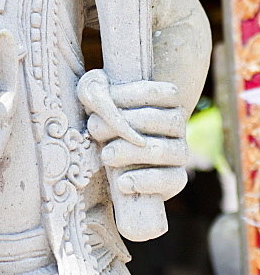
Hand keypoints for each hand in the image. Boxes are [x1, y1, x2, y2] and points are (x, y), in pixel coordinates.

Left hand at [78, 68, 187, 200]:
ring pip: (160, 150)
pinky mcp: (176, 178)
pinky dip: (145, 181)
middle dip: (120, 123)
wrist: (111, 163)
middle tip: (94, 129)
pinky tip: (123, 182)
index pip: (157, 92)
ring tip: (106, 156)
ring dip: (128, 152)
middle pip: (154, 119)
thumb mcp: (98, 102)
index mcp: (166, 99)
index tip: (101, 101)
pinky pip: (171, 179)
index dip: (128, 95)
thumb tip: (95, 93)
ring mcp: (179, 151)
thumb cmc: (105, 124)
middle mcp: (177, 123)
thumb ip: (96, 92)